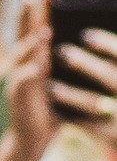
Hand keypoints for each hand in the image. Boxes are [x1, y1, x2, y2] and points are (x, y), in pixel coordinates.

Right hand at [4, 0, 59, 160]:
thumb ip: (64, 61)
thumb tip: (84, 42)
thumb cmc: (50, 108)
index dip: (40, 5)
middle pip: (26, 32)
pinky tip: (37, 66)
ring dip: (32, 41)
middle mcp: (22, 62)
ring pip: (24, 54)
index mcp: (33, 57)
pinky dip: (31, 71)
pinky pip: (26, 81)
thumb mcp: (60, 80)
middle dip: (32, 13)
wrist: (31, 137)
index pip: (36, 25)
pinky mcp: (19, 95)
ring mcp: (18, 77)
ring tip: (42, 29)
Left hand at [53, 24, 116, 144]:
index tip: (84, 35)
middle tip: (61, 52)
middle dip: (85, 65)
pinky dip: (74, 118)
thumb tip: (87, 28)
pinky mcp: (114, 132)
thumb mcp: (116, 69)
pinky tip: (56, 111)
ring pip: (98, 104)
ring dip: (74, 95)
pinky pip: (93, 126)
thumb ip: (108, 55)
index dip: (107, 44)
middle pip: (111, 77)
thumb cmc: (116, 90)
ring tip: (51, 87)